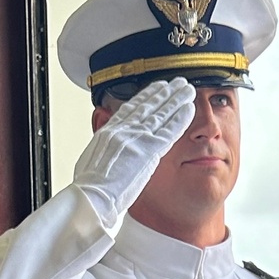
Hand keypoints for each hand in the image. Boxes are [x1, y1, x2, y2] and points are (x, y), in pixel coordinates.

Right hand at [72, 78, 196, 228]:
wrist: (93, 196)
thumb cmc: (90, 187)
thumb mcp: (91, 160)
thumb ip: (102, 148)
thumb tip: (102, 146)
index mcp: (109, 131)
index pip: (131, 108)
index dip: (145, 96)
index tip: (156, 87)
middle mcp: (124, 130)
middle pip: (148, 106)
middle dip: (164, 93)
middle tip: (177, 83)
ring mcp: (136, 138)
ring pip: (160, 114)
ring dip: (176, 100)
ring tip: (187, 90)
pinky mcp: (148, 150)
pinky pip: (168, 131)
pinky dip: (179, 119)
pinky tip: (188, 109)